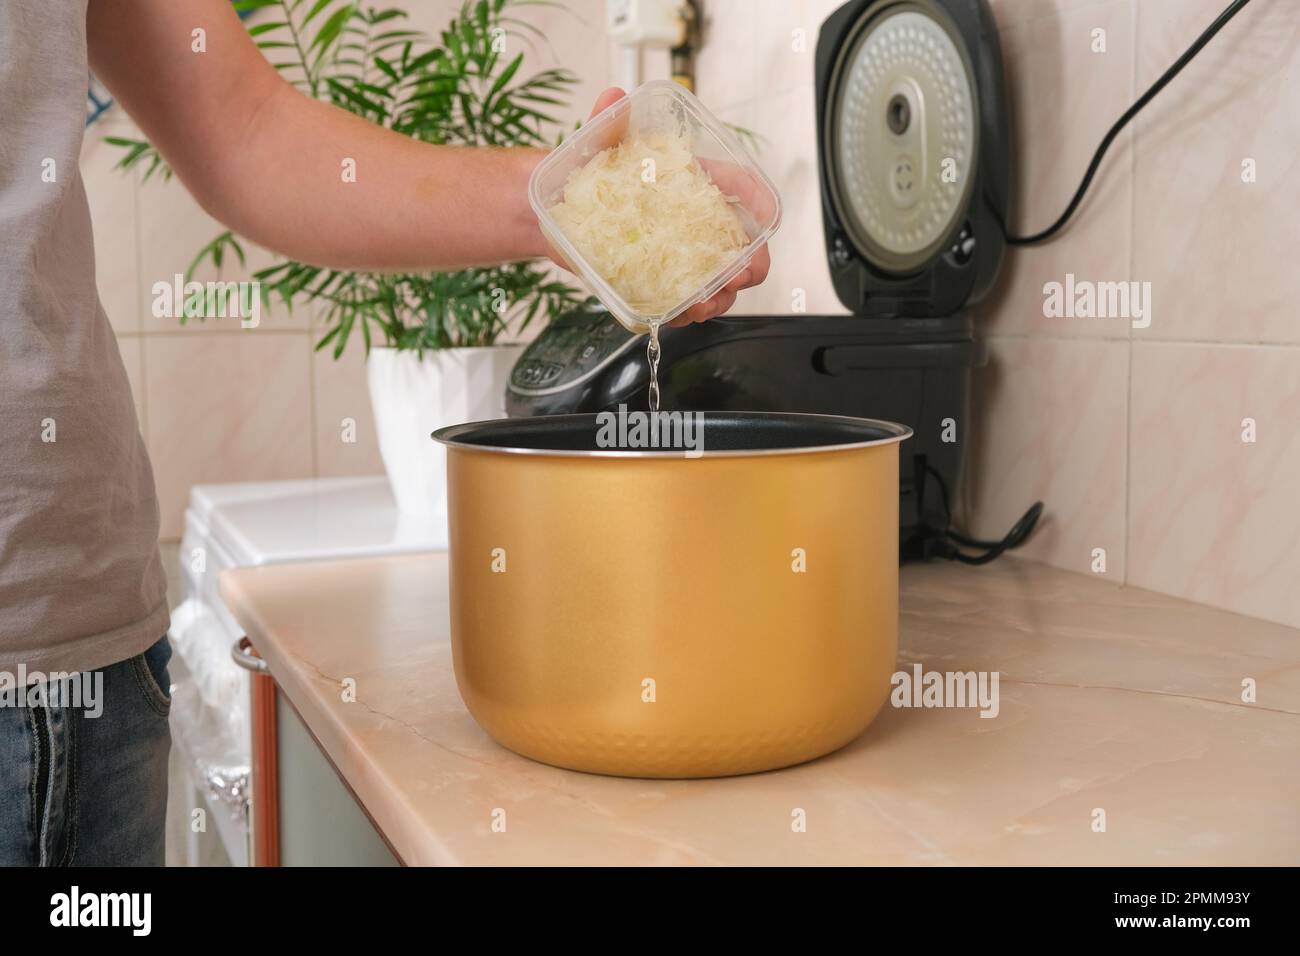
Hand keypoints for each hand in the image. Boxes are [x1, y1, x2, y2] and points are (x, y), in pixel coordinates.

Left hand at [548, 87, 771, 328]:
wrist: (559, 209)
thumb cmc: (588, 172)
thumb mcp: (598, 144)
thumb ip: (609, 122)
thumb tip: (613, 98)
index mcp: (694, 181)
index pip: (741, 188)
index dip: (760, 204)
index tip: (767, 221)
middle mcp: (695, 220)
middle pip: (740, 245)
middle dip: (747, 266)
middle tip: (736, 278)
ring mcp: (681, 253)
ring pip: (717, 280)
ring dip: (718, 296)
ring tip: (702, 304)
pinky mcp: (660, 279)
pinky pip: (684, 299)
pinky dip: (685, 310)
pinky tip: (677, 313)